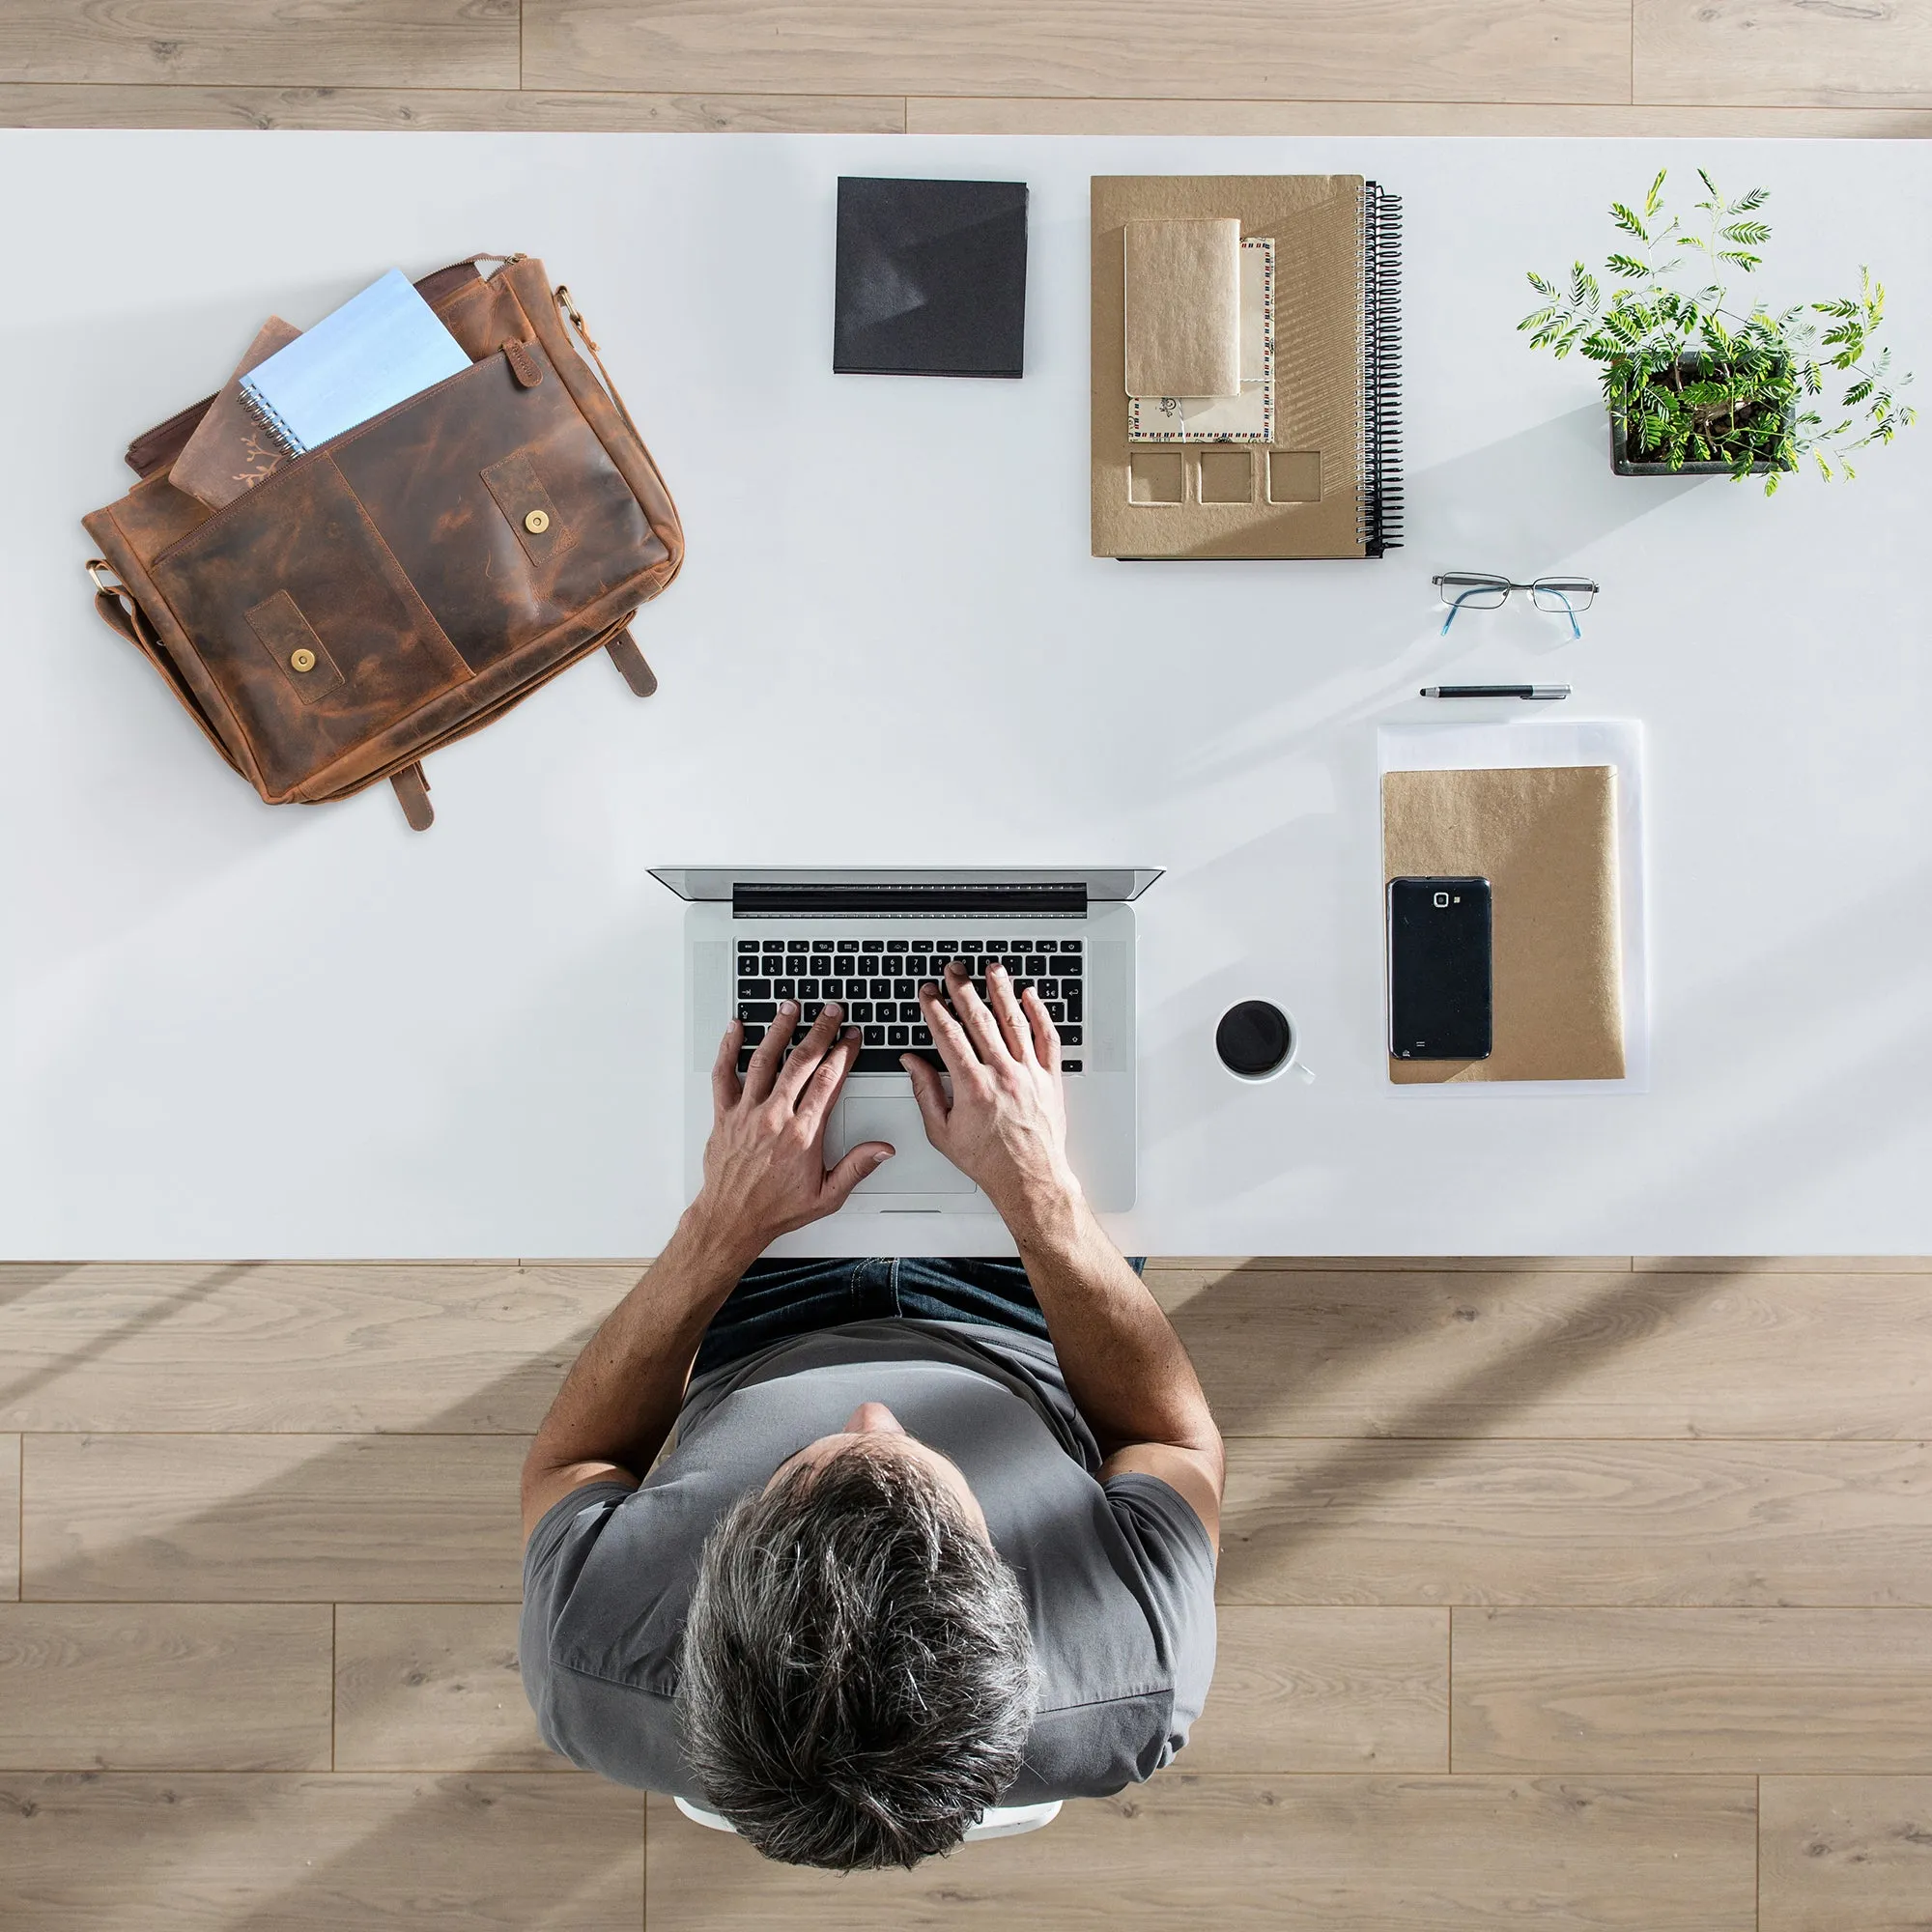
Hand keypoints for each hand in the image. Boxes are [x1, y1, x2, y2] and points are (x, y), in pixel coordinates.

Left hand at [692, 1002, 892, 1260]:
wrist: (732, 1220)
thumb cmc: (776, 1209)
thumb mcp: (827, 1196)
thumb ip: (857, 1168)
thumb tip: (883, 1149)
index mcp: (803, 1135)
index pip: (828, 1082)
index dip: (843, 1054)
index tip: (851, 1037)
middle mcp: (774, 1118)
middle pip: (801, 1063)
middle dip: (820, 1032)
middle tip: (830, 1012)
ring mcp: (747, 1113)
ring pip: (765, 1060)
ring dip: (779, 1030)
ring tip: (791, 1008)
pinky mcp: (725, 1115)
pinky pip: (724, 1074)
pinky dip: (728, 1048)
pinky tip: (736, 1027)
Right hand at [903, 961, 1081, 1223]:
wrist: (1029, 1178)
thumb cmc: (988, 1160)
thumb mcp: (942, 1132)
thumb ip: (925, 1092)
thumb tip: (912, 1062)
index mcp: (972, 1086)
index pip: (949, 1035)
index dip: (935, 1009)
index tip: (928, 993)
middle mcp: (1002, 1074)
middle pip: (979, 1020)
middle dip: (963, 990)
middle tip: (954, 970)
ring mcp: (1029, 1074)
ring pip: (1014, 1021)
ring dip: (1001, 991)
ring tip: (992, 969)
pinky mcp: (1050, 1078)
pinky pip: (1047, 1037)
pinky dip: (1039, 1014)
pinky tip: (1030, 996)